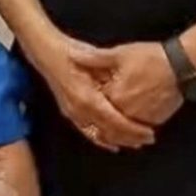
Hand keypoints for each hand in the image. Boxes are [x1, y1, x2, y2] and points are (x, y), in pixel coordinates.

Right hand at [38, 34, 155, 151]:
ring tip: (136, 142)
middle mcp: (79, 109)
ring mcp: (72, 112)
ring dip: (118, 140)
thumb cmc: (70, 51)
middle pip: (108, 132)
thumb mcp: (95, 58)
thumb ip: (110, 75)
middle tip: (149, 138)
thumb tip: (131, 87)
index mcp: (87, 97)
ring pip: (98, 135)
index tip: (149, 132)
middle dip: (129, 137)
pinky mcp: (69, 112)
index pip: (115, 121)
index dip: (133, 129)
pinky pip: (87, 132)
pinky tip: (113, 145)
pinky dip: (102, 140)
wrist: (46, 51)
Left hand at [88, 42, 183, 126]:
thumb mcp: (119, 54)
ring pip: (123, 131)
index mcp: (114, 96)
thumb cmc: (150, 57)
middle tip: (93, 117)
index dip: (88, 102)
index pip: (94, 106)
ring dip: (115, 130)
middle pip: (107, 123)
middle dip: (99, 122)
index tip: (84, 97)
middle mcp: (127, 112)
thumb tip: (72, 56)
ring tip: (110, 124)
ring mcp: (142, 119)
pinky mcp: (156, 120)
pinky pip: (138, 128)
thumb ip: (94, 59)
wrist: (181, 66)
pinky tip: (129, 123)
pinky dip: (132, 128)